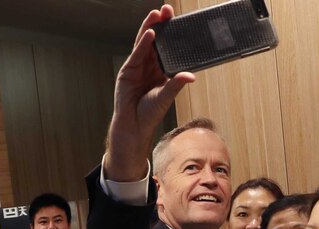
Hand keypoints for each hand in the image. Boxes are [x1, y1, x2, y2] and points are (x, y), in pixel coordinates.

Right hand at [106, 4, 194, 180]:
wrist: (134, 126)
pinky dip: (143, 43)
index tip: (177, 20)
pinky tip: (150, 34)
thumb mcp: (166, 97)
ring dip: (151, 28)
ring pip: (144, 43)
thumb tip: (190, 76)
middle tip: (167, 10)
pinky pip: (137, 53)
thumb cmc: (150, 114)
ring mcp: (137, 66)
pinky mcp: (127, 70)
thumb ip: (176, 84)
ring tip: (158, 15)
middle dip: (161, 24)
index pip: (166, 47)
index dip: (171, 33)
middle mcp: (149, 65)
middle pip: (155, 40)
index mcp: (160, 70)